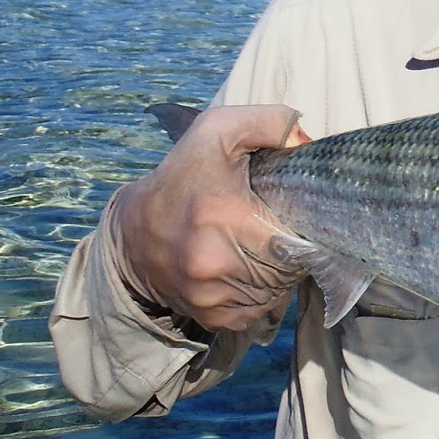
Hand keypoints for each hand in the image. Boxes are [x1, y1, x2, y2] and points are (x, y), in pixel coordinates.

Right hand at [115, 105, 311, 331]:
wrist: (132, 231)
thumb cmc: (184, 176)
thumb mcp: (218, 130)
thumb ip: (270, 122)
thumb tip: (306, 141)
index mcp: (225, 215)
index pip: (300, 236)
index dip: (306, 227)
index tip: (294, 215)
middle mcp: (216, 262)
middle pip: (292, 266)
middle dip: (295, 249)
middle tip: (278, 230)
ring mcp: (212, 295)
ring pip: (278, 291)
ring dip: (278, 274)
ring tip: (260, 248)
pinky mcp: (210, 316)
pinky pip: (256, 311)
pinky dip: (260, 295)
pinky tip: (246, 271)